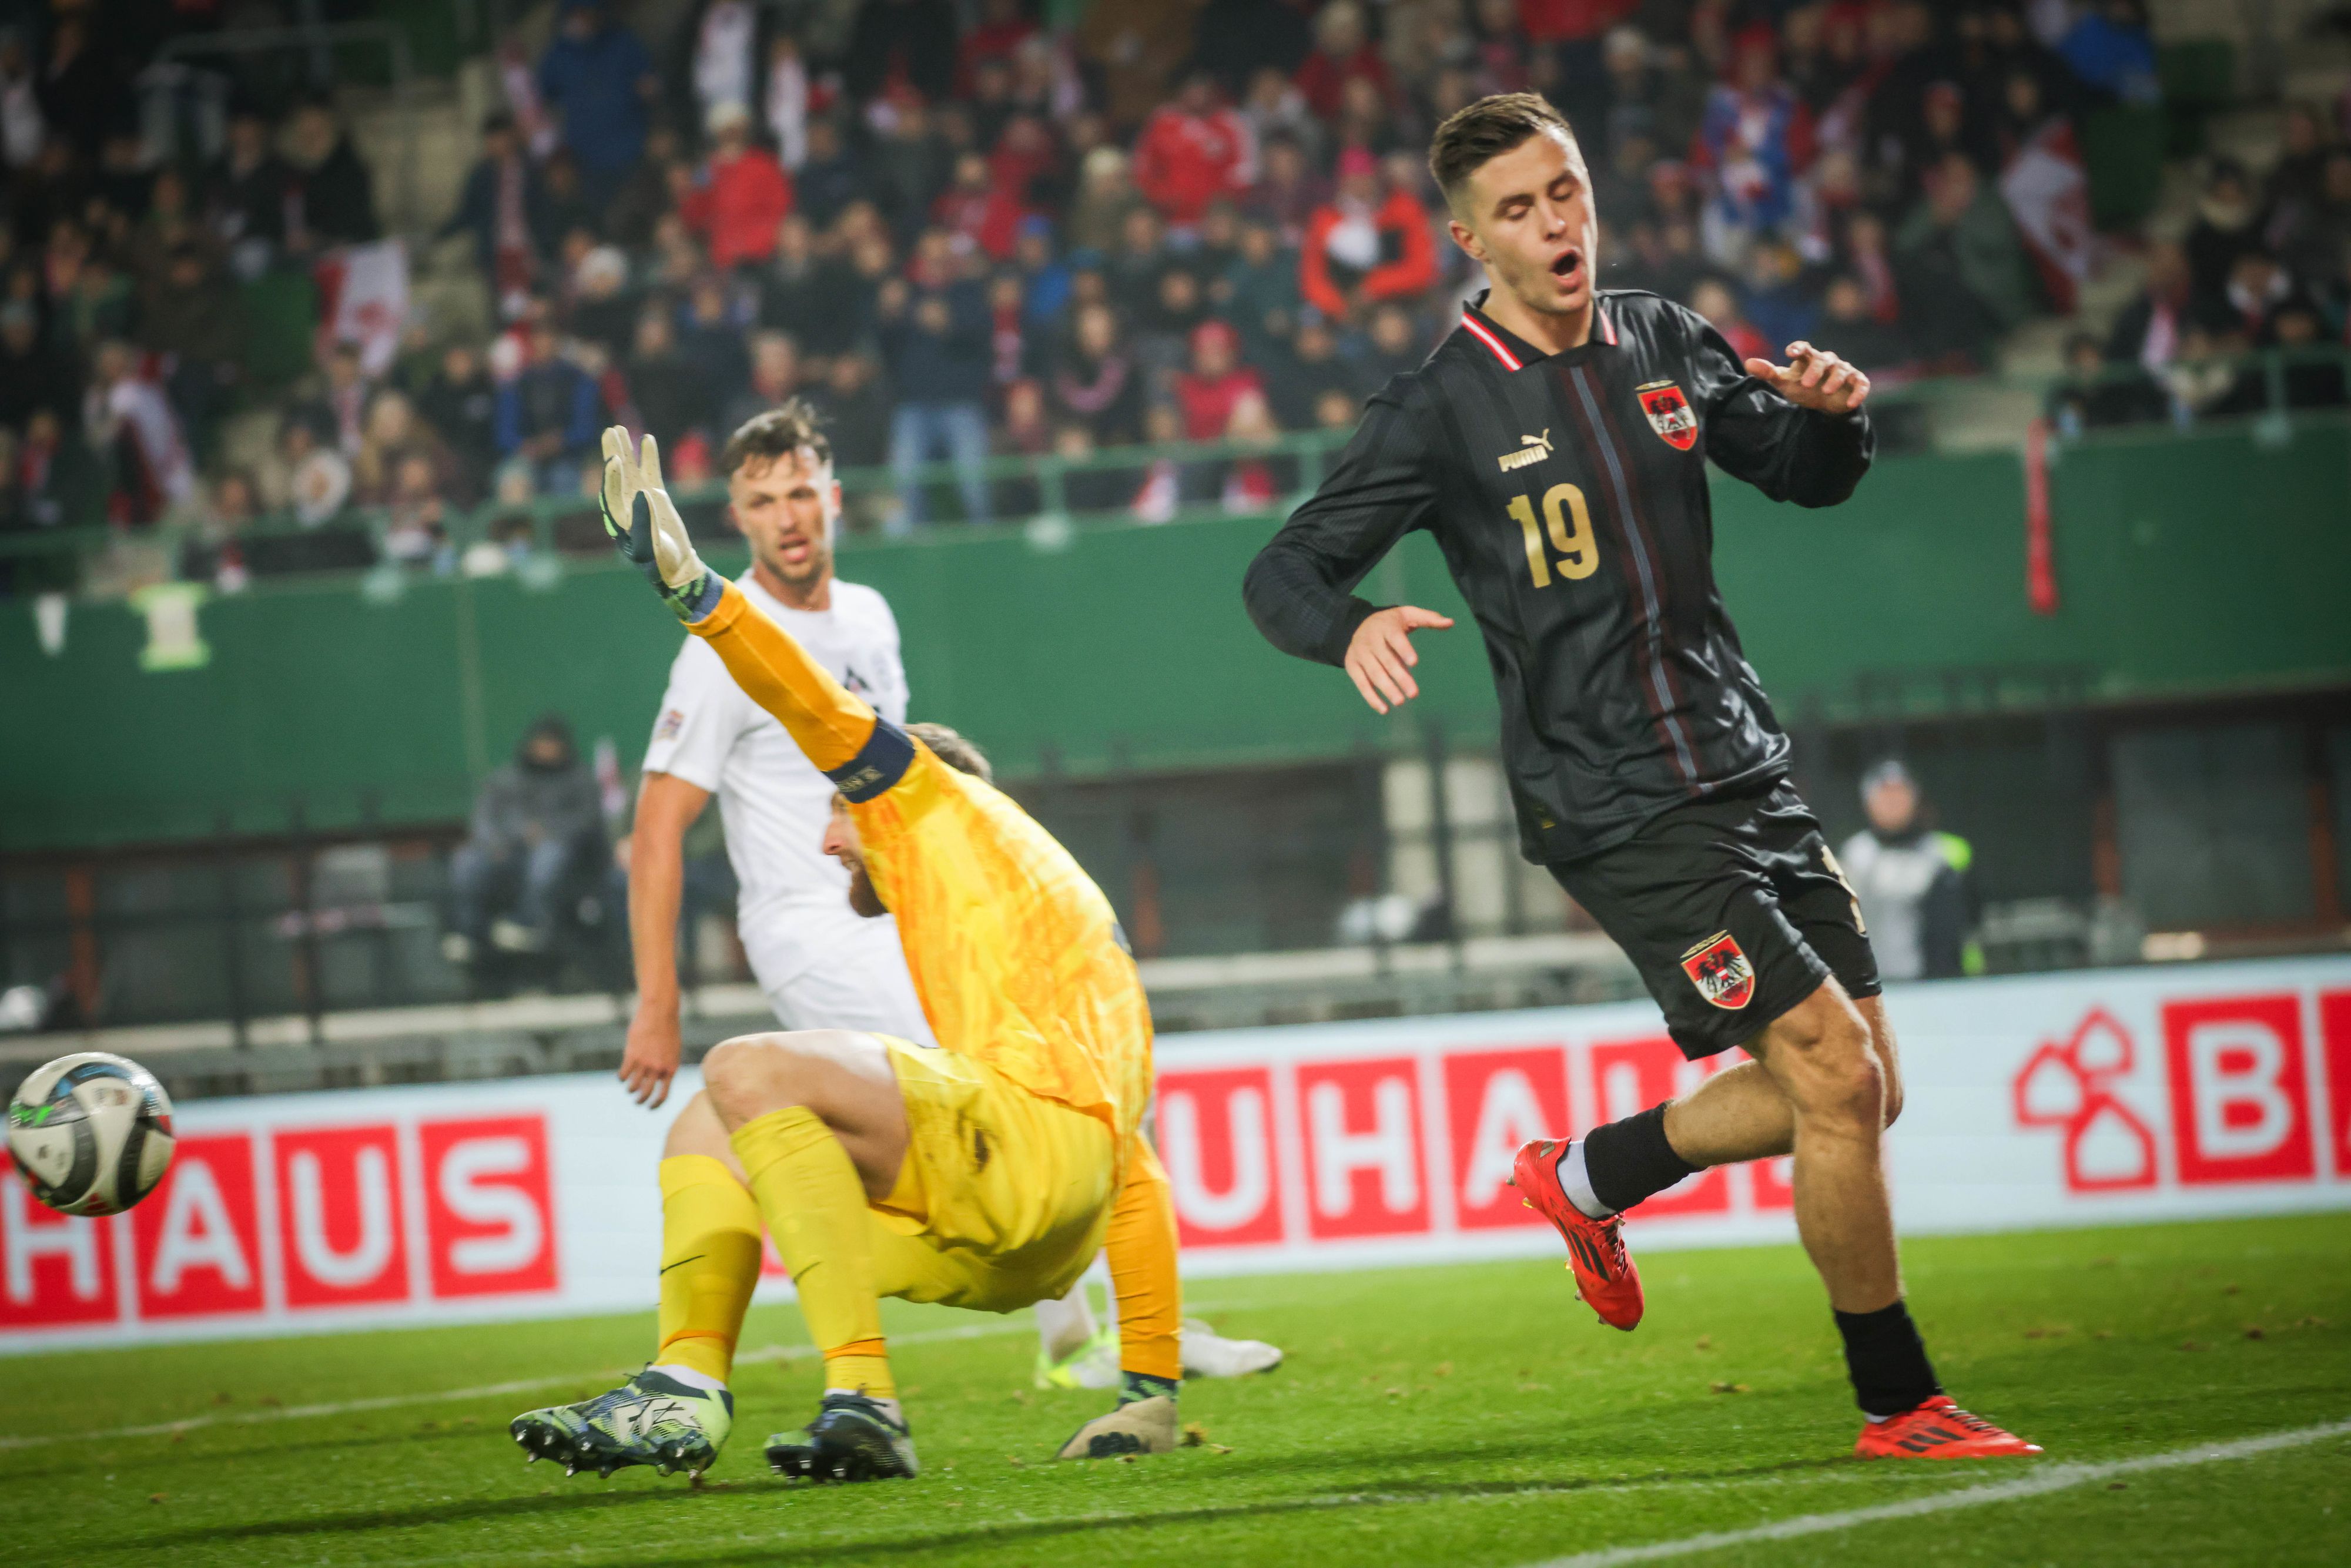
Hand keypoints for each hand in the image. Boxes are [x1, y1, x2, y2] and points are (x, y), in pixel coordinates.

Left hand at [599, 426, 713, 616]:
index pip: (611, 492)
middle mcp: (626, 504)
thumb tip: (642, 493)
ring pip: (631, 469)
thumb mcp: (650, 546)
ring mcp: (641, 498)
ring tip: (620, 428)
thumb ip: (644, 521)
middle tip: (610, 432)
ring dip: (625, 449)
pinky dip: (648, 456)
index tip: (615, 460)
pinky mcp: (656, 495)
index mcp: (620, 518)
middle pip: (616, 474)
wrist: (675, 565)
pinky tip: (647, 439)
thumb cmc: (659, 561)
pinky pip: (650, 471)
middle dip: (612, 453)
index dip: (612, 476)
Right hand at [618, 995, 682, 1108]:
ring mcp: (644, 1063)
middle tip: (637, 1102)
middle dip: (640, 1101)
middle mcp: (658, 1069)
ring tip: (629, 1088)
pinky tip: (621, 1077)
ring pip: (633, 1086)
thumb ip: (666, 1066)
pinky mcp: (631, 1055)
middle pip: (646, 1093)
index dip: (655, 1105)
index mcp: (671, 1069)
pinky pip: (623, 1074)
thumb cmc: (668, 1030)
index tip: (650, 1108)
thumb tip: (658, 1080)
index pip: (663, 1095)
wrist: (660, 1013)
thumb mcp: (673, 1051)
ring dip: (630, 1089)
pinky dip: (621, 1078)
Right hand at [1343, 604, 1454, 714]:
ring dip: (1386, 689)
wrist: (1359, 624)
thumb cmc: (1391, 623)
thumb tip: (1450, 623)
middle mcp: (1370, 640)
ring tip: (1400, 702)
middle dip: (1399, 677)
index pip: (1395, 638)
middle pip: (1386, 660)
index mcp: (1386, 627)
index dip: (1404, 650)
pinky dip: (1371, 697)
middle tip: (1413, 693)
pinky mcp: (1352, 666)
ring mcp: (1360, 654)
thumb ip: (1429, 618)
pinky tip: (1384, 709)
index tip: (1414, 662)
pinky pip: (1361, 683)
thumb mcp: (1408, 614)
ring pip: (1373, 673)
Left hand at [1743, 342, 1870, 414]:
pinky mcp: (1857, 382)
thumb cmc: (1802, 387)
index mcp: (1809, 358)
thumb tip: (1748, 363)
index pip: (1804, 348)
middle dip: (1816, 370)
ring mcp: (1844, 371)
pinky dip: (1858, 392)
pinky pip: (1860, 384)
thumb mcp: (1784, 382)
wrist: (1824, 404)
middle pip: (1824, 359)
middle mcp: (1828, 362)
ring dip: (1835, 380)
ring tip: (1825, 392)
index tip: (1790, 353)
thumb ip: (1768, 373)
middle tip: (1806, 384)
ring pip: (1842, 370)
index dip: (1798, 348)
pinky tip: (1850, 402)